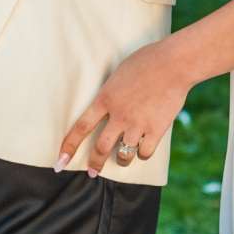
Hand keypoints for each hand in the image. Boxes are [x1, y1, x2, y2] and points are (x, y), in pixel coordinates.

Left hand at [56, 38, 194, 175]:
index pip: (81, 127)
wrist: (173, 63)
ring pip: (123, 155)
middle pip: (100, 148)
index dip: (69, 146)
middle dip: (95, 164)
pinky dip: (143, 154)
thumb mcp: (119, 74)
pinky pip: (145, 153)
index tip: (60, 161)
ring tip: (123, 159)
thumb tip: (109, 106)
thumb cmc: (147, 61)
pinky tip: (143, 149)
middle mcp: (119, 115)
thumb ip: (111, 93)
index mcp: (105, 98)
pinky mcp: (156, 130)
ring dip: (121, 160)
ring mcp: (137, 124)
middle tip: (93, 172)